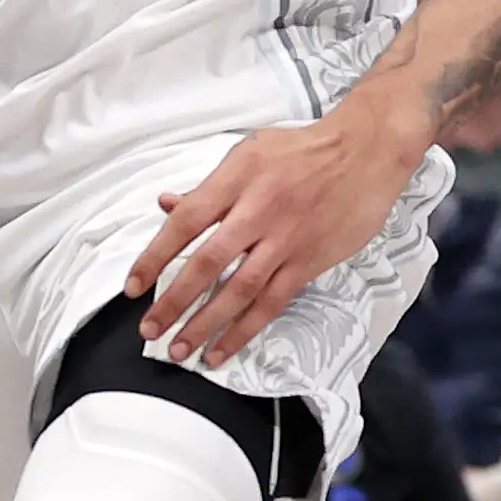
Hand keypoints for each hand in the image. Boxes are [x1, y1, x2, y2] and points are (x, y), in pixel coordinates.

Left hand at [129, 89, 425, 366]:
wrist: (367, 151)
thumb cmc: (302, 150)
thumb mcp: (249, 152)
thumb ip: (208, 186)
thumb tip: (165, 204)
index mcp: (236, 179)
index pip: (185, 222)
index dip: (155, 257)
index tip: (133, 287)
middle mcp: (259, 210)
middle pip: (208, 263)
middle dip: (174, 301)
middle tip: (149, 330)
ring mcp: (286, 239)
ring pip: (239, 290)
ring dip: (205, 324)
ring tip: (179, 350)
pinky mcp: (309, 261)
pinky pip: (272, 302)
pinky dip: (245, 329)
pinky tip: (222, 350)